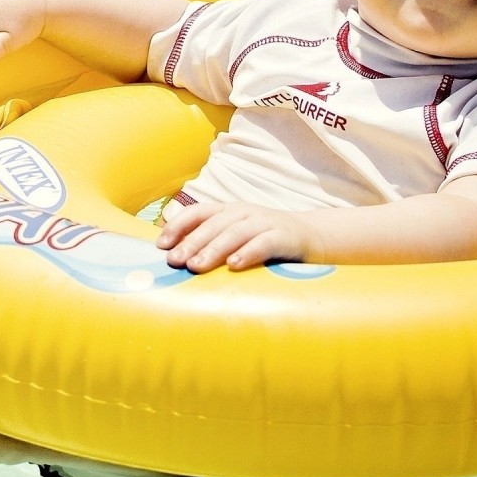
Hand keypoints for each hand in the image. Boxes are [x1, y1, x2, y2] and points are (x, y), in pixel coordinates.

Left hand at [156, 200, 308, 271]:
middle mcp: (245, 212)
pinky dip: (248, 252)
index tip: (161, 245)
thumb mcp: (238, 235)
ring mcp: (266, 223)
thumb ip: (213, 241)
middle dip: (191, 242)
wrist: (315, 237)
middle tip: (174, 260)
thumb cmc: (267, 240)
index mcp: (230, 210)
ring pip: (235, 232)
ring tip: (195, 266)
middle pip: (214, 224)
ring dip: (213, 249)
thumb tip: (176, 258)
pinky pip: (264, 243)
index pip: (199, 212)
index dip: (179, 226)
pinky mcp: (285, 237)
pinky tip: (233, 265)